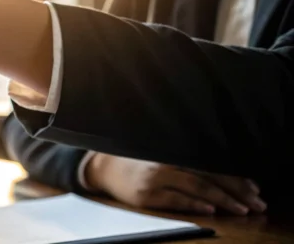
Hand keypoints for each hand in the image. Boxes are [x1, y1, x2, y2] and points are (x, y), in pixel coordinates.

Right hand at [85, 153, 265, 214]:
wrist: (104, 169)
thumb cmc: (139, 164)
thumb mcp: (164, 156)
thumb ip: (189, 162)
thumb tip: (224, 176)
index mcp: (175, 153)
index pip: (212, 165)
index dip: (235, 177)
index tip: (255, 189)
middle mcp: (168, 163)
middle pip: (209, 176)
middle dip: (236, 191)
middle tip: (257, 203)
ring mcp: (156, 179)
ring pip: (196, 187)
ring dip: (222, 199)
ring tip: (240, 209)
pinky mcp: (146, 195)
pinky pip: (175, 199)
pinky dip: (194, 203)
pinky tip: (209, 208)